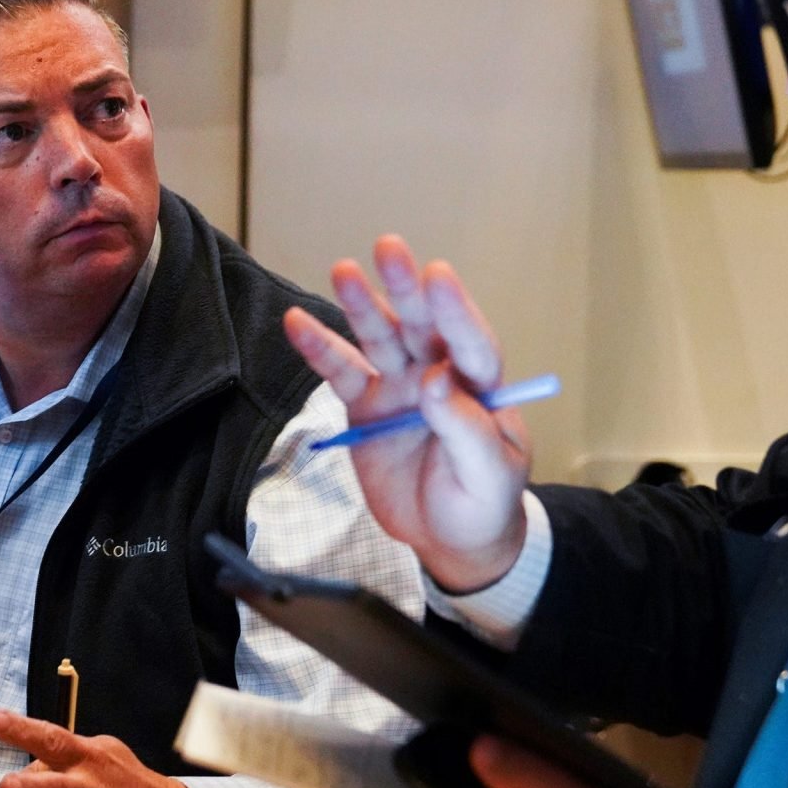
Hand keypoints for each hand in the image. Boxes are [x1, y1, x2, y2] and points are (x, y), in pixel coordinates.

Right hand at [282, 234, 533, 591]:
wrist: (448, 538)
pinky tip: (297, 323)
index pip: (469, 342)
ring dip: (361, 305)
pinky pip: (340, 372)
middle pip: (421, 325)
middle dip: (404, 288)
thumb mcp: (490, 473)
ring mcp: (399, 386)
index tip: (437, 277)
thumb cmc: (483, 503)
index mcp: (480, 386)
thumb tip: (433, 383)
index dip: (454, 310)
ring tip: (343, 271)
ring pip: (378, 338)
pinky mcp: (365, 406)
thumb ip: (465, 427)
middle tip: (390, 248)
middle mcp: (437, 374)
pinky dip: (319, 348)